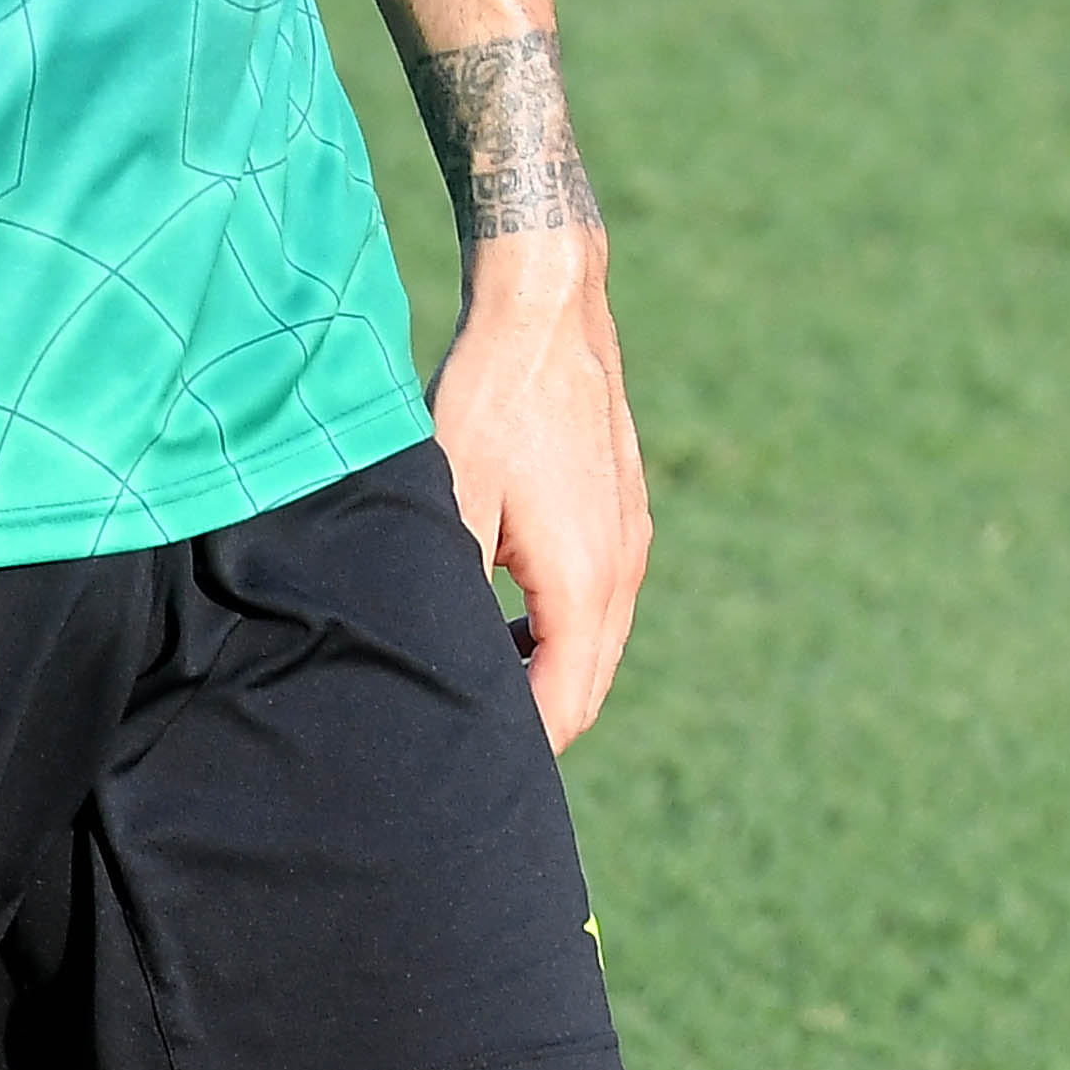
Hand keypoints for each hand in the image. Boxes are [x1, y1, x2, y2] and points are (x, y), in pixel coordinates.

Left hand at [434, 241, 648, 747]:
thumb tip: (438, 671)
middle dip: (533, 724)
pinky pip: (601, 600)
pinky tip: (504, 611)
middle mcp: (622, 568)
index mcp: (584, 582)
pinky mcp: (624, 509)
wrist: (545, 305)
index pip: (562, 707)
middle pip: (587, 687)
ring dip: (545, 673)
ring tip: (474, 673)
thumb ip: (453, 599)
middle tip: (458, 737)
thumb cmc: (487, 401)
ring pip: (598, 644)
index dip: (514, 750)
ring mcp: (631, 537)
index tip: (457, 764)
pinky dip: (560, 629)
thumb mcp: (448, 506)